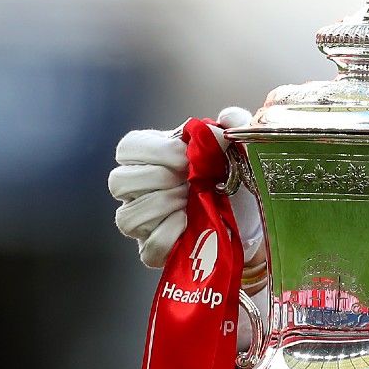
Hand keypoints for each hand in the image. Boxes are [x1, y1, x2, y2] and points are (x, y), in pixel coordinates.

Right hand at [109, 107, 262, 268]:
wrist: (251, 215)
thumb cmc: (234, 177)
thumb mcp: (237, 145)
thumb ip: (235, 123)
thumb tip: (228, 117)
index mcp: (151, 158)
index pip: (126, 149)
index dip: (152, 150)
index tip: (184, 155)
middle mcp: (139, 191)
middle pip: (117, 182)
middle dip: (157, 178)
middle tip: (190, 180)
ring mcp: (144, 223)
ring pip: (126, 218)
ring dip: (162, 206)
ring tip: (190, 201)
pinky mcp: (156, 251)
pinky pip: (147, 249)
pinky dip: (168, 236)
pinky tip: (188, 225)